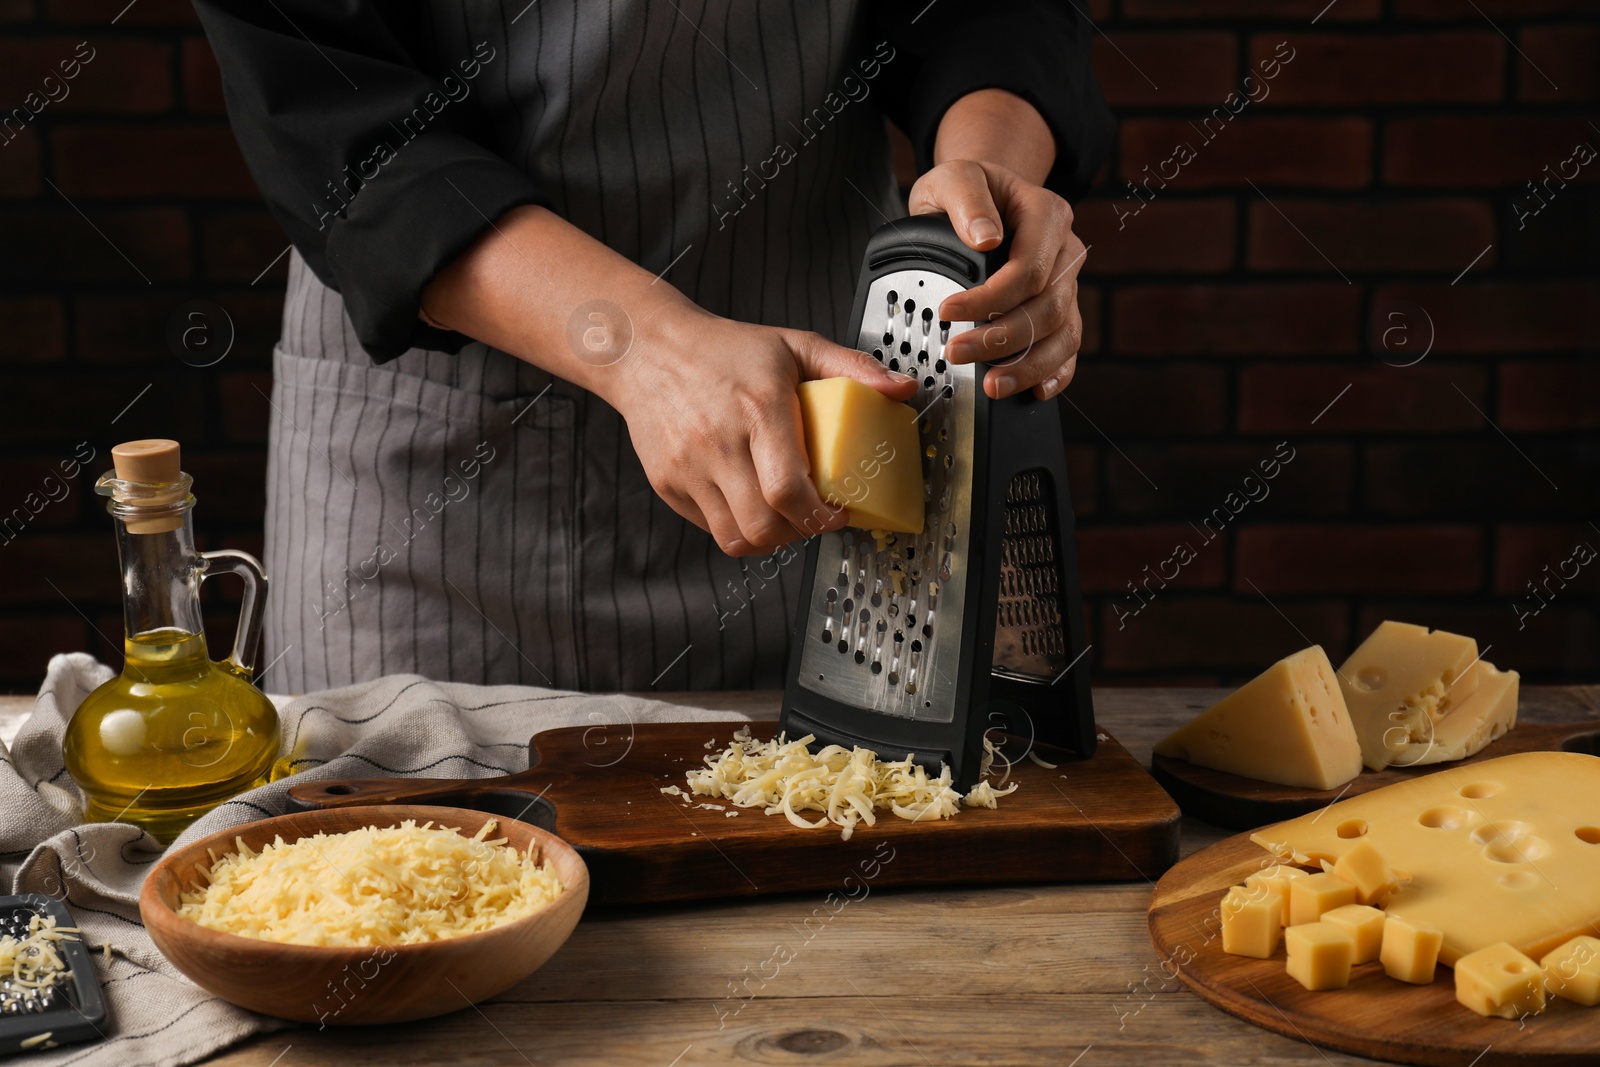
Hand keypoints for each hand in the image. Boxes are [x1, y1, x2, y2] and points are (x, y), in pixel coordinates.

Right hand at [605, 308, 917, 556]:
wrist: (645, 349)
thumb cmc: (724, 349)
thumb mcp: (793, 345)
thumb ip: (852, 367)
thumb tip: (902, 390)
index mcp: (758, 408)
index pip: (789, 490)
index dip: (820, 517)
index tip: (839, 513)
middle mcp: (718, 442)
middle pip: (764, 525)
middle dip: (799, 535)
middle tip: (814, 519)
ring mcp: (688, 468)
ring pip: (735, 538)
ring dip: (769, 539)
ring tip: (784, 518)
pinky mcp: (667, 484)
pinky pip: (709, 528)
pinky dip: (737, 528)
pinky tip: (751, 505)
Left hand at [907, 159, 1086, 400]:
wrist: (986, 198)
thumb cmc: (968, 190)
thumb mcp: (955, 177)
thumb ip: (967, 199)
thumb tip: (985, 239)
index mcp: (1046, 215)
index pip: (1028, 269)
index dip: (990, 298)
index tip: (948, 311)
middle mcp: (1065, 251)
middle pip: (1047, 307)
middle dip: (1002, 338)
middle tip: (957, 353)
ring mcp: (1067, 284)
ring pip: (1063, 334)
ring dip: (1028, 365)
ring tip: (992, 386)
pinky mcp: (1063, 310)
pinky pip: (1069, 347)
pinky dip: (1056, 372)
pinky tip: (1035, 390)